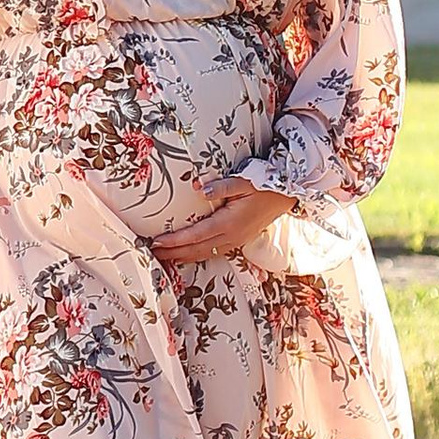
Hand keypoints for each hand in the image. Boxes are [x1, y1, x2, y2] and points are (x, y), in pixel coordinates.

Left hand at [152, 180, 290, 264]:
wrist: (286, 197)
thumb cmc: (264, 187)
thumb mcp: (245, 182)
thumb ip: (223, 186)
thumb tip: (201, 189)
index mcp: (230, 223)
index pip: (197, 234)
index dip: (176, 240)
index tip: (158, 241)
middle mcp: (232, 236)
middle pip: (197, 249)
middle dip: (174, 252)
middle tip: (152, 252)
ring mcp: (236, 241)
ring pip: (205, 253)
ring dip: (183, 256)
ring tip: (164, 257)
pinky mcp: (238, 241)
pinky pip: (214, 252)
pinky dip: (197, 256)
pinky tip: (187, 256)